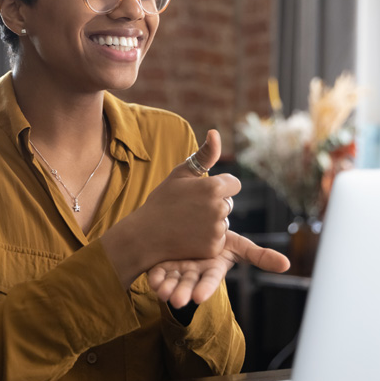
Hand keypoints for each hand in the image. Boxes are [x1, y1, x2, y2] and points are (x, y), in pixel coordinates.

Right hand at [100, 130, 240, 282]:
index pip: (234, 184)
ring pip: (223, 221)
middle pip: (229, 203)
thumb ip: (204, 154)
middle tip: (190, 208)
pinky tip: (189, 236)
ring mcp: (217, 230)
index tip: (202, 191)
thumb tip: (216, 132)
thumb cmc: (163, 200)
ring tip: (188, 222)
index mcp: (214, 187)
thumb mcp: (181, 173)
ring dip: (212, 221)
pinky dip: (207, 238)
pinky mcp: (214, 248)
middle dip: (215, 204)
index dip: (220, 186)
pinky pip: (219, 239)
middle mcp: (219, 208)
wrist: (145, 235)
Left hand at [148, 230, 290, 307]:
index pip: (211, 280)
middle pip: (189, 285)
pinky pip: (158, 273)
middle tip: (177, 300)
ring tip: (162, 292)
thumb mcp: (238, 245)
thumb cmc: (219, 239)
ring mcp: (179, 270)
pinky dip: (156, 277)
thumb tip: (287, 265)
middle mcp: (195, 271)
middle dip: (183, 293)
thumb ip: (260, 256)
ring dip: (168, 288)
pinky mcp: (163, 265)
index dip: (205, 288)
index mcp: (213, 267)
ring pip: (173, 282)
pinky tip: (153, 279)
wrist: (194, 227)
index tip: (199, 298)